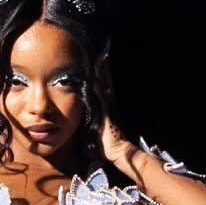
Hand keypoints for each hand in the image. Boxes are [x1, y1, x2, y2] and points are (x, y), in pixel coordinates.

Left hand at [96, 52, 136, 170]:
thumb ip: (94, 122)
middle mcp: (109, 104)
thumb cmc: (108, 145)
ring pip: (104, 84)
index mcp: (107, 108)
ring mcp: (108, 106)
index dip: (102, 75)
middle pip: (106, 82)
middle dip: (103, 68)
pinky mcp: (106, 110)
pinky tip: (95, 73)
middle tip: (101, 52)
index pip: (104, 88)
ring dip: (102, 71)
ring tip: (99, 56)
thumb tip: (87, 119)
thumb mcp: (98, 130)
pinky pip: (100, 93)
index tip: (99, 62)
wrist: (118, 152)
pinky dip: (99, 82)